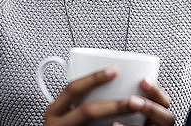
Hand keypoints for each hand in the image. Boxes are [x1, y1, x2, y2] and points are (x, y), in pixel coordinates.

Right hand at [43, 68, 174, 125]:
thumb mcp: (67, 110)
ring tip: (135, 114)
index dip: (94, 78)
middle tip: (135, 101)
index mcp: (54, 111)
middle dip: (115, 106)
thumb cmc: (69, 123)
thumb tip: (113, 78)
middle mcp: (57, 124)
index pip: (73, 88)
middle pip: (87, 111)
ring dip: (118, 121)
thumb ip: (82, 97)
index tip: (115, 70)